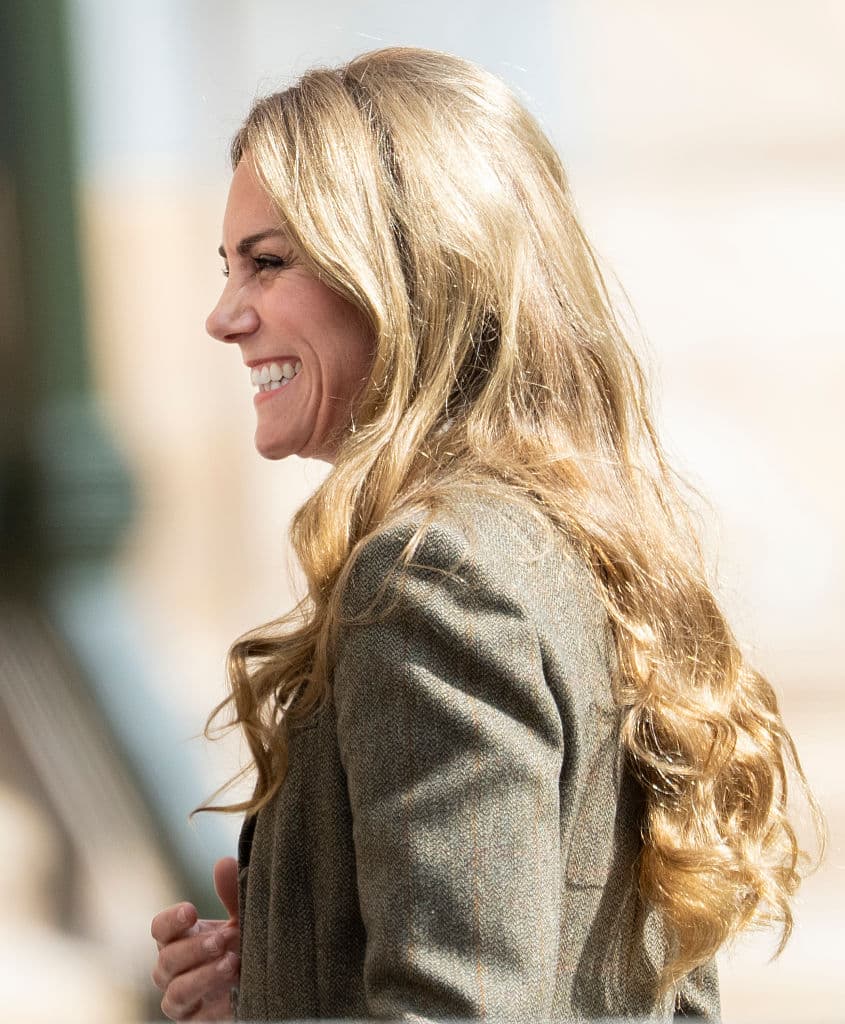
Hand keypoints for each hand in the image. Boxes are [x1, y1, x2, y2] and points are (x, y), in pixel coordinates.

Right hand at [151, 857, 240, 1020]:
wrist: (267, 973)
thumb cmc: (247, 939)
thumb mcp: (244, 913)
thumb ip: (232, 892)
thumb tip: (222, 863)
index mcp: (180, 938)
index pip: (159, 929)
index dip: (171, 921)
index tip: (191, 911)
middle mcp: (174, 969)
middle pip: (166, 960)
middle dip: (194, 949)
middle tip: (223, 939)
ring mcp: (183, 997)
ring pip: (176, 991)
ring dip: (203, 976)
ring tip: (232, 963)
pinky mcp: (197, 1018)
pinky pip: (196, 1014)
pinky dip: (214, 1000)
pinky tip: (236, 988)